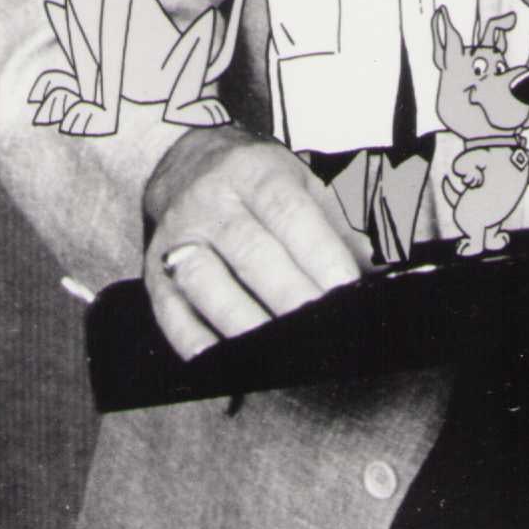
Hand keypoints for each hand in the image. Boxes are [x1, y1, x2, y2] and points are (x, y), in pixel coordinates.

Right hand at [143, 130, 366, 359]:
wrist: (185, 162)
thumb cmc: (258, 182)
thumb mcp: (303, 182)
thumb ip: (340, 224)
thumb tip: (375, 271)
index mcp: (255, 172)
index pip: (290, 214)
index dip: (319, 254)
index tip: (347, 289)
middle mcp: (211, 201)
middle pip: (251, 253)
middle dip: (290, 296)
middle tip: (324, 329)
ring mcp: (177, 239)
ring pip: (207, 285)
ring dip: (246, 323)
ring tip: (282, 353)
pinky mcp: (153, 274)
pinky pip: (170, 315)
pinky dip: (196, 345)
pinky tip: (226, 367)